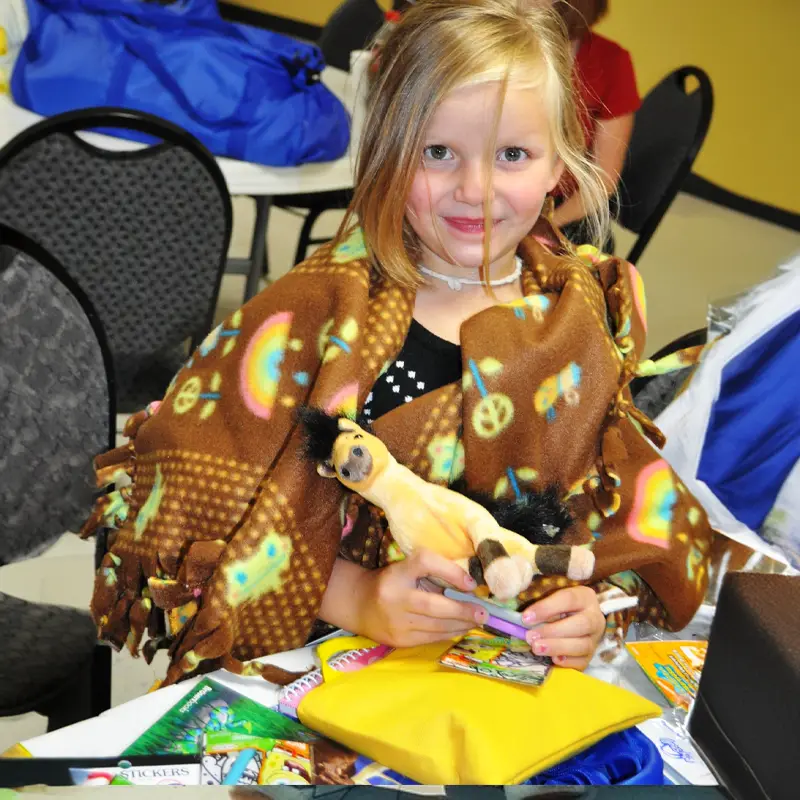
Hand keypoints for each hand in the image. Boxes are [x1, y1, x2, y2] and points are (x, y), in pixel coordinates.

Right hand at [357, 549, 482, 647]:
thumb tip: (470, 587)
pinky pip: (431, 638)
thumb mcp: (408, 569)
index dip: (451, 571)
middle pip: (434, 604)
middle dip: (463, 610)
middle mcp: (394, 596)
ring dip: (461, 624)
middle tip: (483, 613)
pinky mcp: (399, 640)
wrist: (359, 604)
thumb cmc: (393, 582)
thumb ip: (435, 573)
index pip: (424, 562)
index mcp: (398, 571)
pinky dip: (449, 633)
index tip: (471, 584)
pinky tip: (460, 628)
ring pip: (436, 626)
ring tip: (476, 621)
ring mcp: (396, 621)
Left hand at [521, 586, 605, 670]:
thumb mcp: (553, 597)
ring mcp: (594, 638)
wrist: (577, 618)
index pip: (568, 599)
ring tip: (536, 648)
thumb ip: (540, 602)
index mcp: (584, 597)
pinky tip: (553, 659)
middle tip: (530, 636)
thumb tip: (522, 616)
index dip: (546, 608)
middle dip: (552, 631)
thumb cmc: (559, 606)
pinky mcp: (590, 656)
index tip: (526, 618)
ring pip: (583, 645)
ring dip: (557, 647)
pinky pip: (583, 662)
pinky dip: (568, 662)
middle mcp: (594, 617)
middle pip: (581, 624)